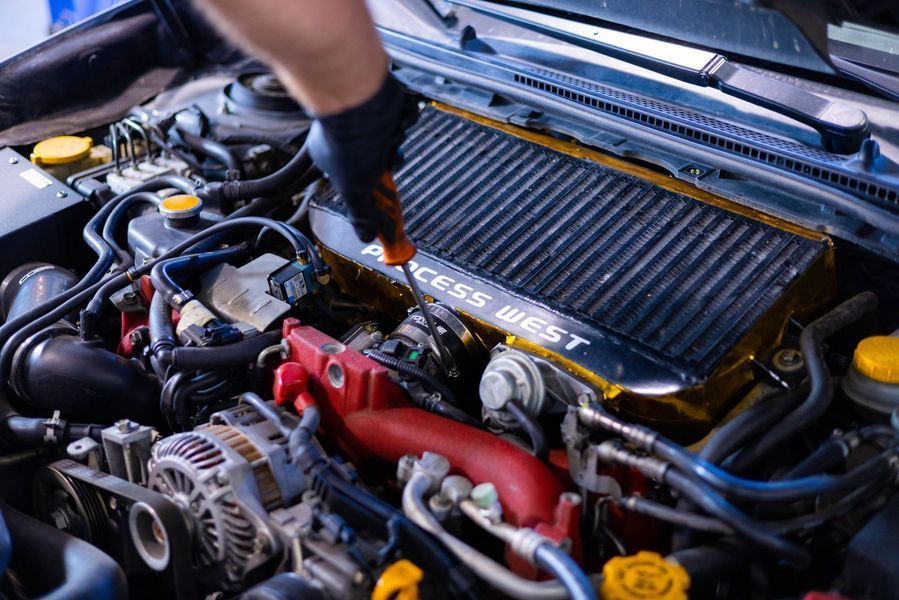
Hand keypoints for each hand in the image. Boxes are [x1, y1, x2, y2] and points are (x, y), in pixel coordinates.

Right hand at [308, 73, 417, 242]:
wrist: (358, 98)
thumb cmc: (348, 141)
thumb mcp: (355, 190)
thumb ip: (362, 214)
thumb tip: (364, 238)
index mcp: (335, 156)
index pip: (360, 179)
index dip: (376, 187)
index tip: (386, 192)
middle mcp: (350, 135)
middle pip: (381, 157)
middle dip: (390, 159)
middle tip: (389, 158)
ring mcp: (367, 116)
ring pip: (393, 135)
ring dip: (396, 137)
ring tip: (389, 134)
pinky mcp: (383, 100)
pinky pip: (403, 114)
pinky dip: (403, 117)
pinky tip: (395, 116)